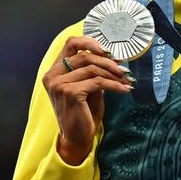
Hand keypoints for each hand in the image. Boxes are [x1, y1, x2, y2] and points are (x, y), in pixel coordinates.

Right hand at [42, 36, 133, 164]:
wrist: (76, 136)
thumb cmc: (83, 112)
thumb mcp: (88, 88)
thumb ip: (94, 72)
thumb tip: (114, 58)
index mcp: (55, 71)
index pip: (70, 44)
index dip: (91, 42)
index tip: (110, 52)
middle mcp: (53, 75)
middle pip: (85, 55)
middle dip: (109, 62)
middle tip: (125, 70)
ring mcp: (59, 84)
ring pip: (93, 68)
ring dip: (114, 74)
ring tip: (127, 81)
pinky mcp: (69, 93)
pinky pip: (98, 82)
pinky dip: (115, 85)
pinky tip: (124, 90)